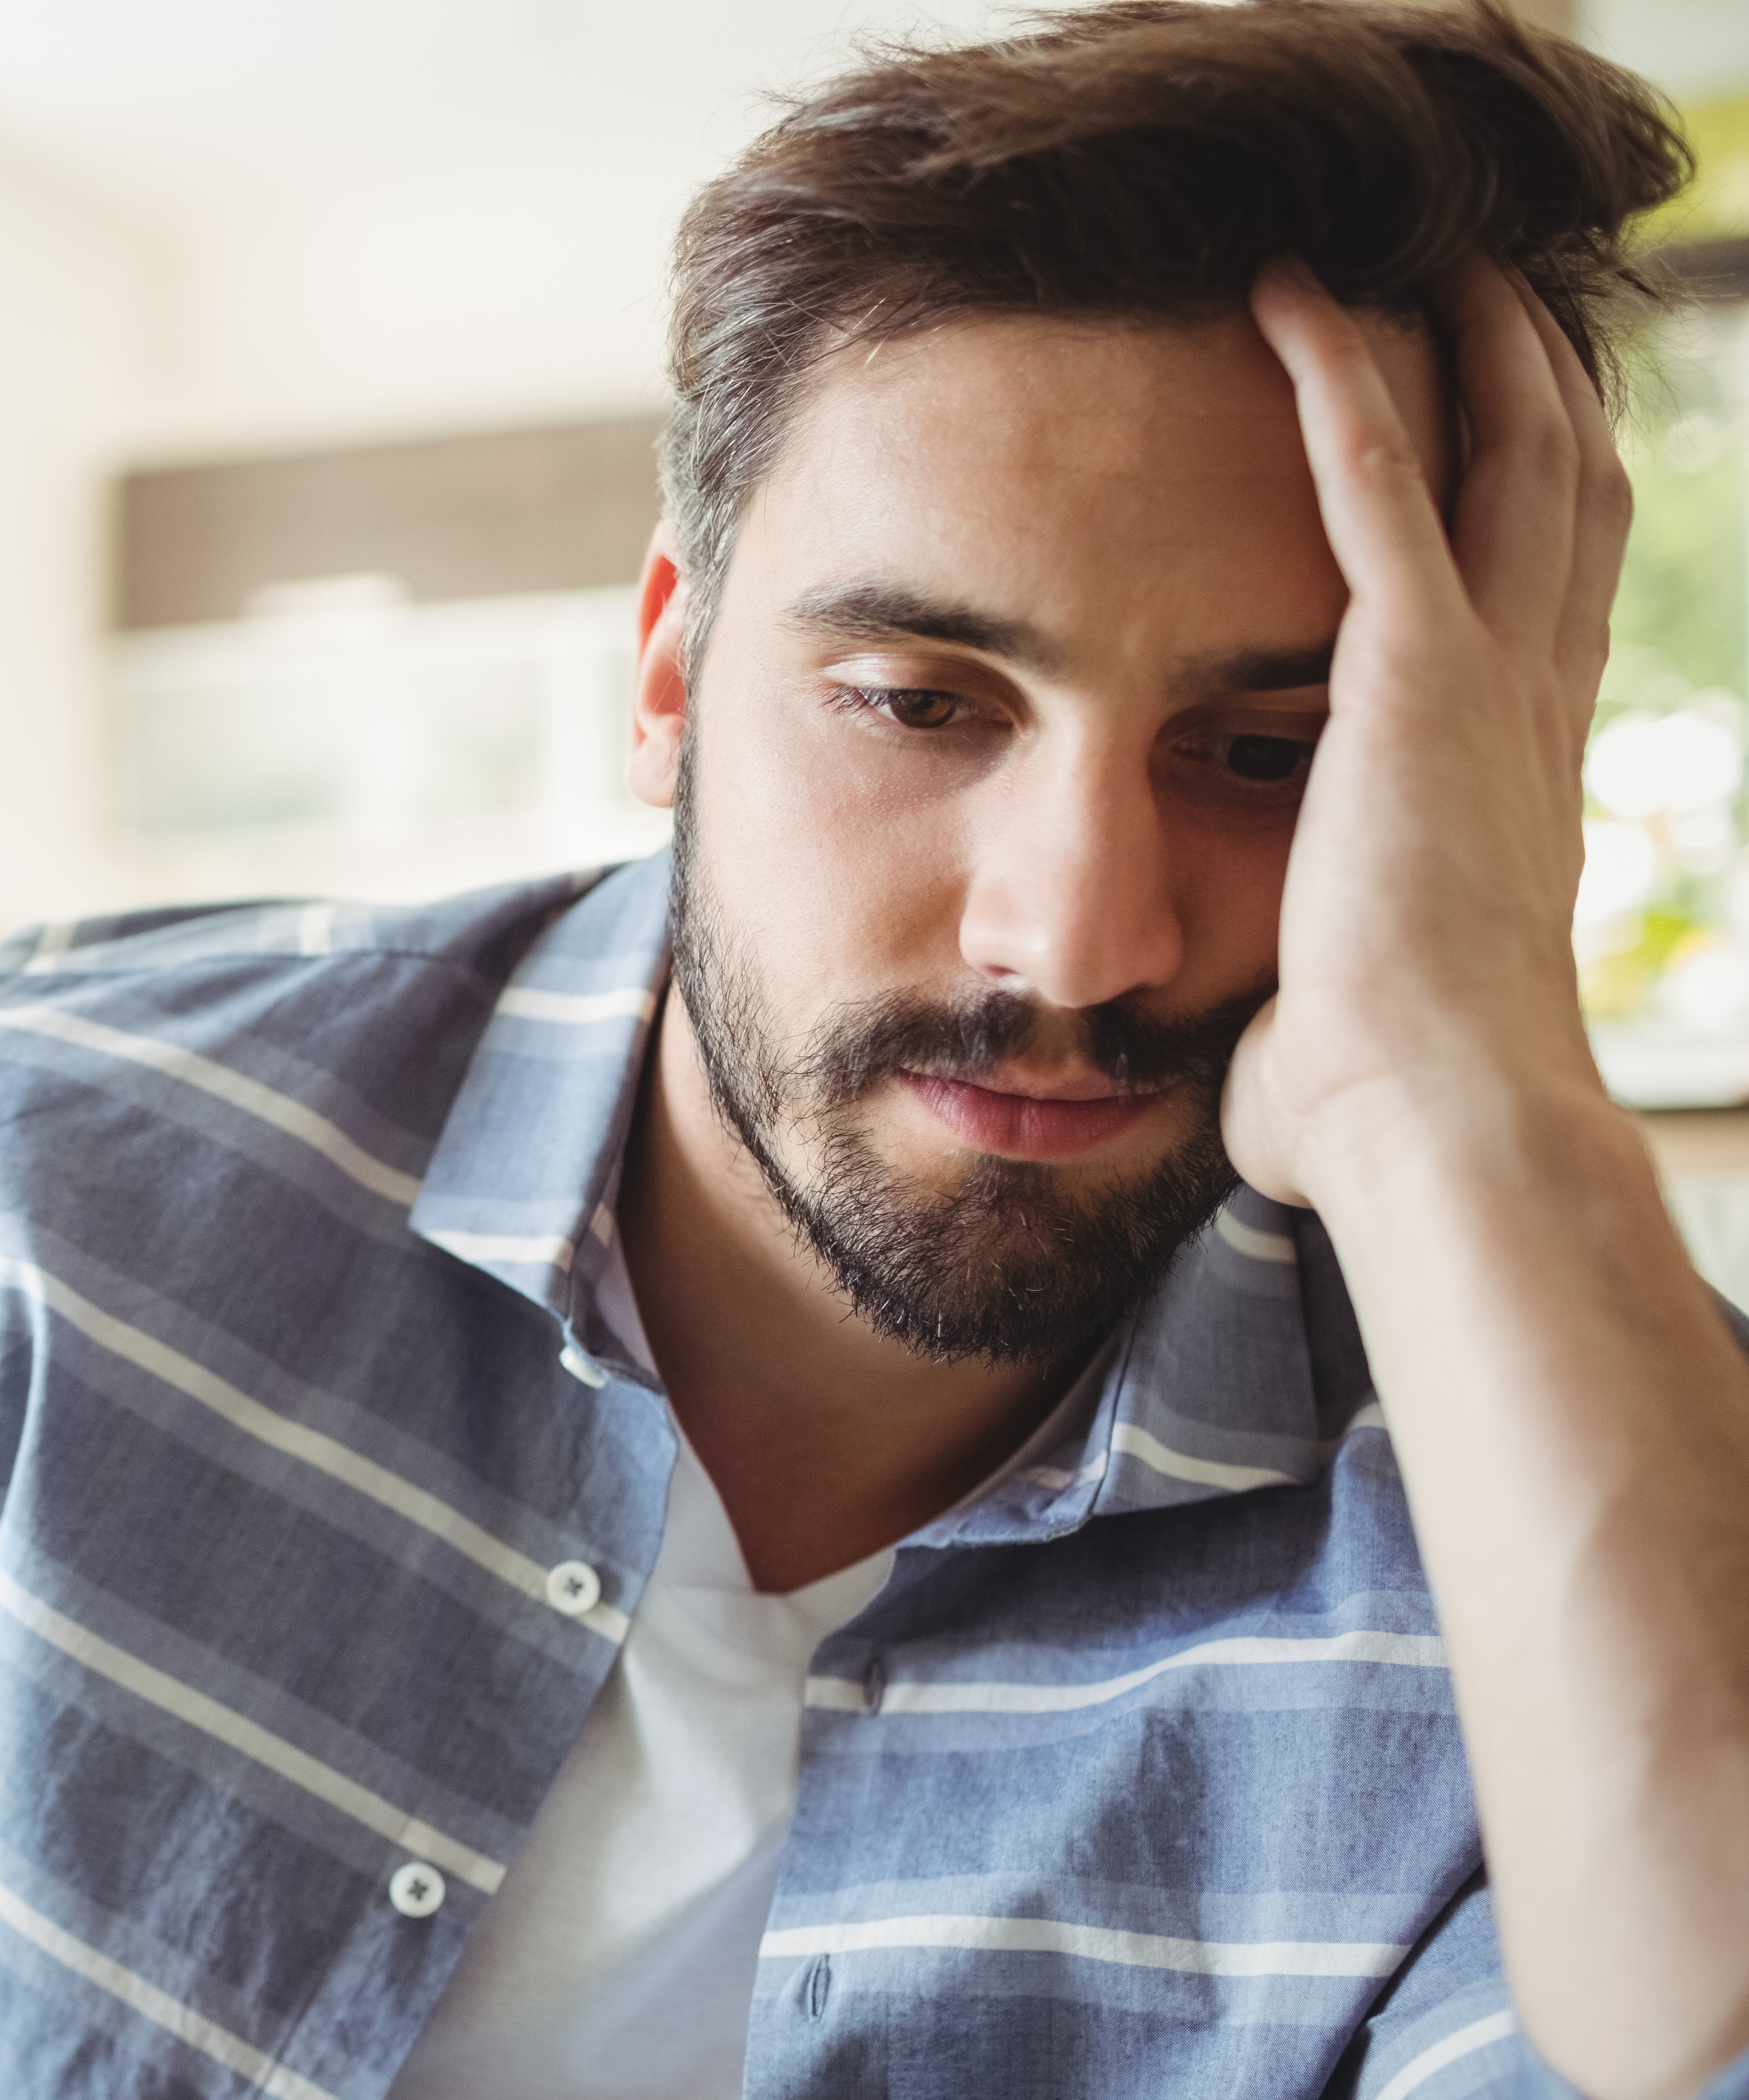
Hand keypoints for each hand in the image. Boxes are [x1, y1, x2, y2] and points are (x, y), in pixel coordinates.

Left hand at [1221, 256, 1628, 1209]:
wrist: (1432, 1121)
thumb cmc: (1374, 1110)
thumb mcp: (1340, 1027)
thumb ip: (1308, 1017)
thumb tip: (1258, 1080)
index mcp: (1517, 784)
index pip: (1555, 601)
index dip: (1549, 505)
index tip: (1519, 438)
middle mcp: (1529, 710)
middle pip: (1562, 494)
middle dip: (1533, 383)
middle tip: (1493, 288)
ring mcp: (1483, 681)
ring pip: (1501, 457)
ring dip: (1463, 348)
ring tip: (1415, 256)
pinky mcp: (1416, 672)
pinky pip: (1372, 486)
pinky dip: (1339, 385)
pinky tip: (1294, 305)